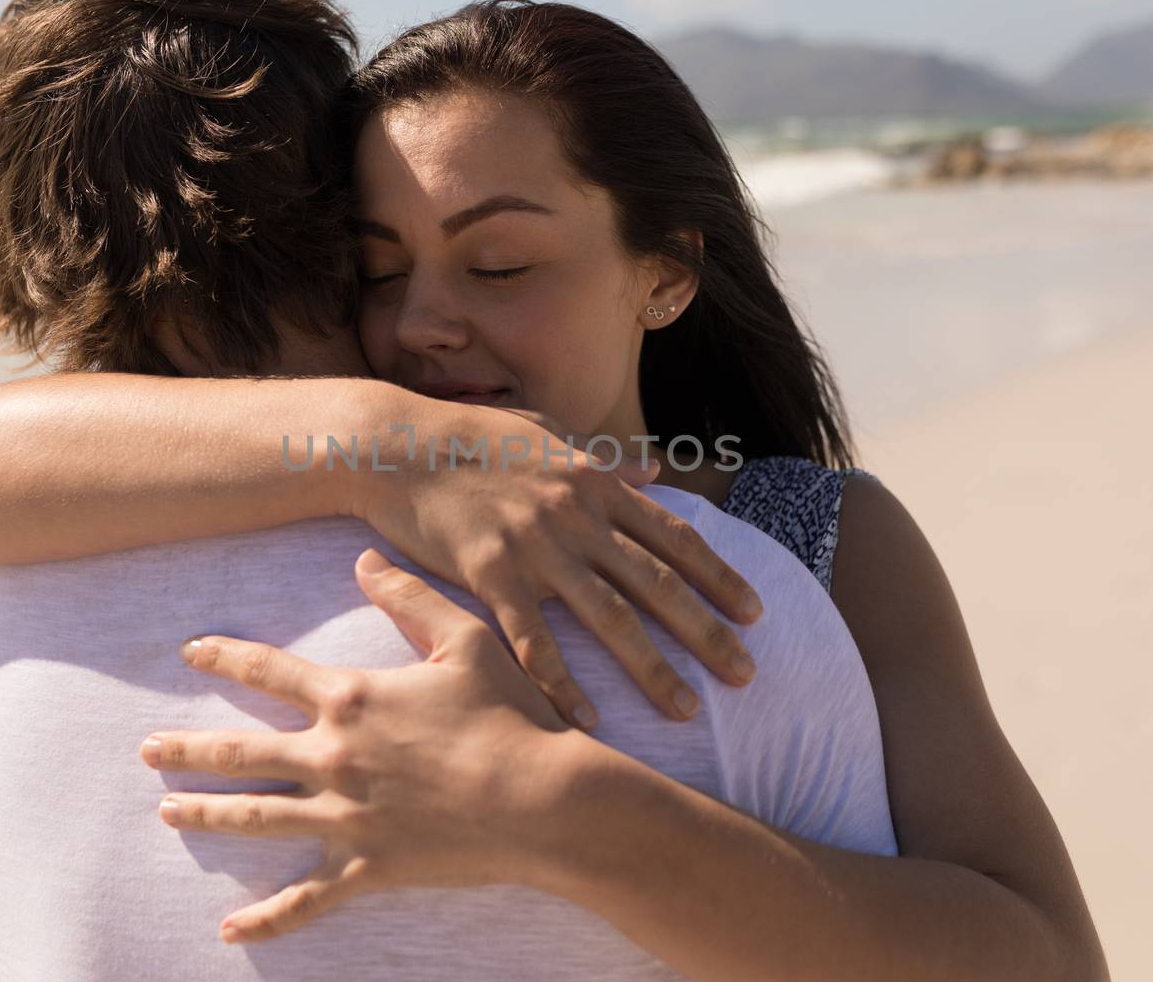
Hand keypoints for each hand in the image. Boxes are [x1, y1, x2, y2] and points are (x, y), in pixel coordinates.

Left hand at [143, 550, 591, 942]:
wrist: (542, 800)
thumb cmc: (510, 715)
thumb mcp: (465, 640)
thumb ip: (410, 597)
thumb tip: (364, 558)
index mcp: (353, 698)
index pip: (269, 671)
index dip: (225, 657)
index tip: (190, 652)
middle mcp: (334, 756)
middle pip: (240, 751)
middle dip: (188, 749)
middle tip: (148, 750)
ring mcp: (345, 816)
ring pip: (255, 817)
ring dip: (204, 814)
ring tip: (166, 812)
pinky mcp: (368, 866)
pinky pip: (305, 899)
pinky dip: (265, 918)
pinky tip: (228, 930)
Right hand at [353, 399, 761, 726]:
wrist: (396, 442)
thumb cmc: (471, 436)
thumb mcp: (548, 434)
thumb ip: (604, 457)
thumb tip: (654, 469)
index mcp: (594, 482)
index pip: (674, 536)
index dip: (719, 576)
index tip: (755, 613)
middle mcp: (576, 515)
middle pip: (656, 582)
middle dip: (707, 631)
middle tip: (747, 674)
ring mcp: (535, 545)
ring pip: (608, 616)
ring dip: (651, 667)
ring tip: (686, 709)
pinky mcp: (489, 572)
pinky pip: (534, 638)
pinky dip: (561, 680)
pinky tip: (587, 717)